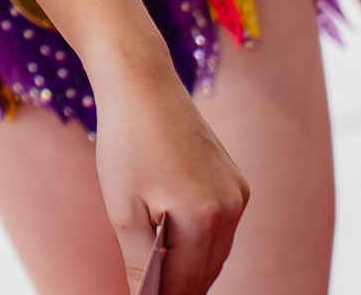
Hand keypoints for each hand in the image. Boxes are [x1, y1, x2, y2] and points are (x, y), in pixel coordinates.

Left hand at [92, 62, 247, 294]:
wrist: (143, 85)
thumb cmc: (125, 144)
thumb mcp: (122, 209)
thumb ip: (140, 263)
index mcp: (202, 218)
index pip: (187, 284)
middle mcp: (230, 209)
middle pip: (207, 273)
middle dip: (180, 288)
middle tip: (152, 291)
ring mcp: (238, 195)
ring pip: (217, 253)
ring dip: (192, 267)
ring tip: (162, 278)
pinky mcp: (238, 182)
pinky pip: (222, 228)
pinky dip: (201, 242)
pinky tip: (177, 244)